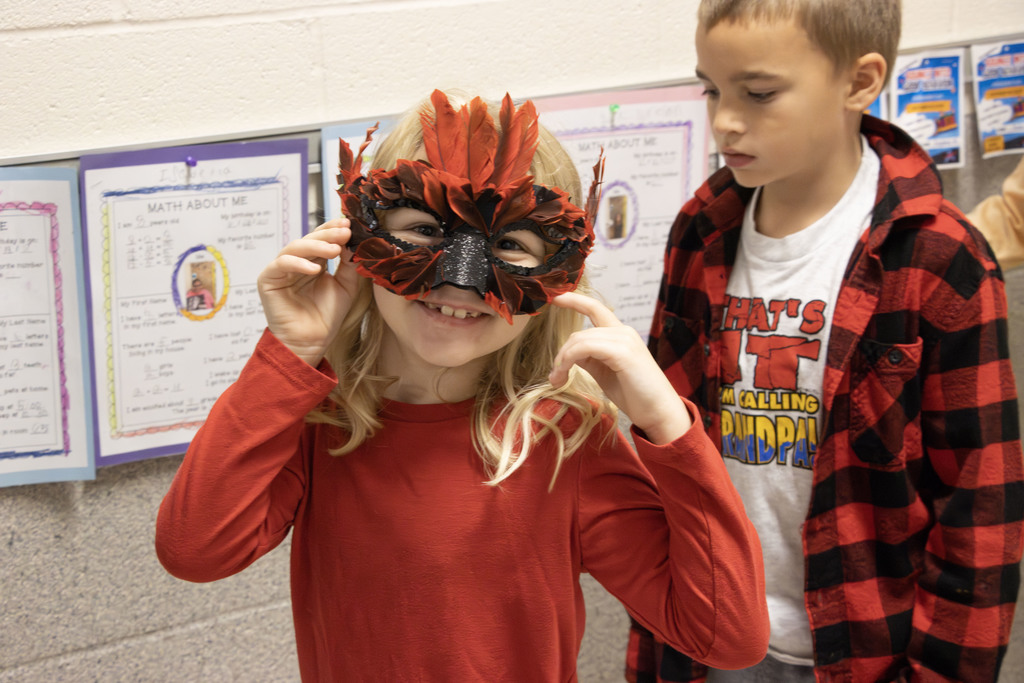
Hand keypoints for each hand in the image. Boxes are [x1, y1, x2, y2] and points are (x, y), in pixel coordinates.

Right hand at [256, 218, 359, 364]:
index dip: (334, 229)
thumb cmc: (327, 316)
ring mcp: (281, 269)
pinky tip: (315, 269)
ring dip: (316, 246)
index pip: (322, 238)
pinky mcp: (268, 279)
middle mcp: (297, 262)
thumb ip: (349, 264)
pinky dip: (298, 263)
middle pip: (310, 239)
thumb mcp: (346, 286)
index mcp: (314, 261)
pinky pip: (281, 264)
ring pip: (295, 247)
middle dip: (328, 234)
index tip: (350, 224)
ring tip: (334, 250)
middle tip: (345, 231)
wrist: (312, 342)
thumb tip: (353, 242)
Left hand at [548, 292, 691, 444]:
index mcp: (620, 334)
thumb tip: (570, 354)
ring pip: (579, 340)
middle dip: (561, 353)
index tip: (556, 298)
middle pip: (579, 333)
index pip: (595, 309)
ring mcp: (624, 340)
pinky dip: (569, 359)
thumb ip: (590, 358)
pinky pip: (585, 347)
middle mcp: (623, 332)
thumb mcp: (605, 372)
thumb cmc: (635, 395)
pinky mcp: (622, 352)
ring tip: (557, 379)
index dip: (575, 300)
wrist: (659, 412)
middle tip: (554, 376)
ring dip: (562, 359)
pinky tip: (564, 374)